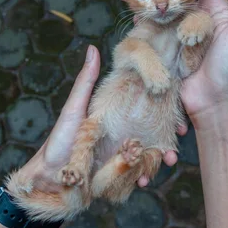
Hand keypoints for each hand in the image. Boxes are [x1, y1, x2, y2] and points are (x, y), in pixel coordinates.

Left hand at [17, 45, 181, 189]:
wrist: (48, 178)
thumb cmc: (60, 140)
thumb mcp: (75, 108)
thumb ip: (87, 81)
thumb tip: (93, 48)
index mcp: (115, 116)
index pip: (144, 110)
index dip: (164, 110)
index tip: (178, 110)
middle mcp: (121, 135)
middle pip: (152, 134)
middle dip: (168, 137)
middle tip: (180, 136)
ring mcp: (120, 156)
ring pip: (148, 155)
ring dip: (160, 159)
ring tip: (168, 161)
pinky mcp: (117, 174)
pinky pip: (136, 174)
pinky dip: (144, 176)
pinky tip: (144, 180)